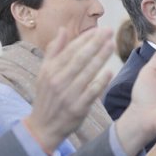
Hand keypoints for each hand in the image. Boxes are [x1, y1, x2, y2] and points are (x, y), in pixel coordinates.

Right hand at [25, 27, 113, 153]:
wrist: (43, 126)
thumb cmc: (47, 96)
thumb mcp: (44, 72)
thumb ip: (54, 51)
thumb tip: (62, 29)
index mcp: (50, 70)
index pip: (70, 50)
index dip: (86, 39)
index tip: (99, 29)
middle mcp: (58, 81)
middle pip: (80, 58)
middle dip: (96, 43)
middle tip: (109, 31)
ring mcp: (68, 95)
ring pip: (87, 72)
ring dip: (101, 57)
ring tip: (112, 45)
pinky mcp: (78, 108)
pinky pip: (92, 92)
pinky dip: (101, 82)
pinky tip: (110, 71)